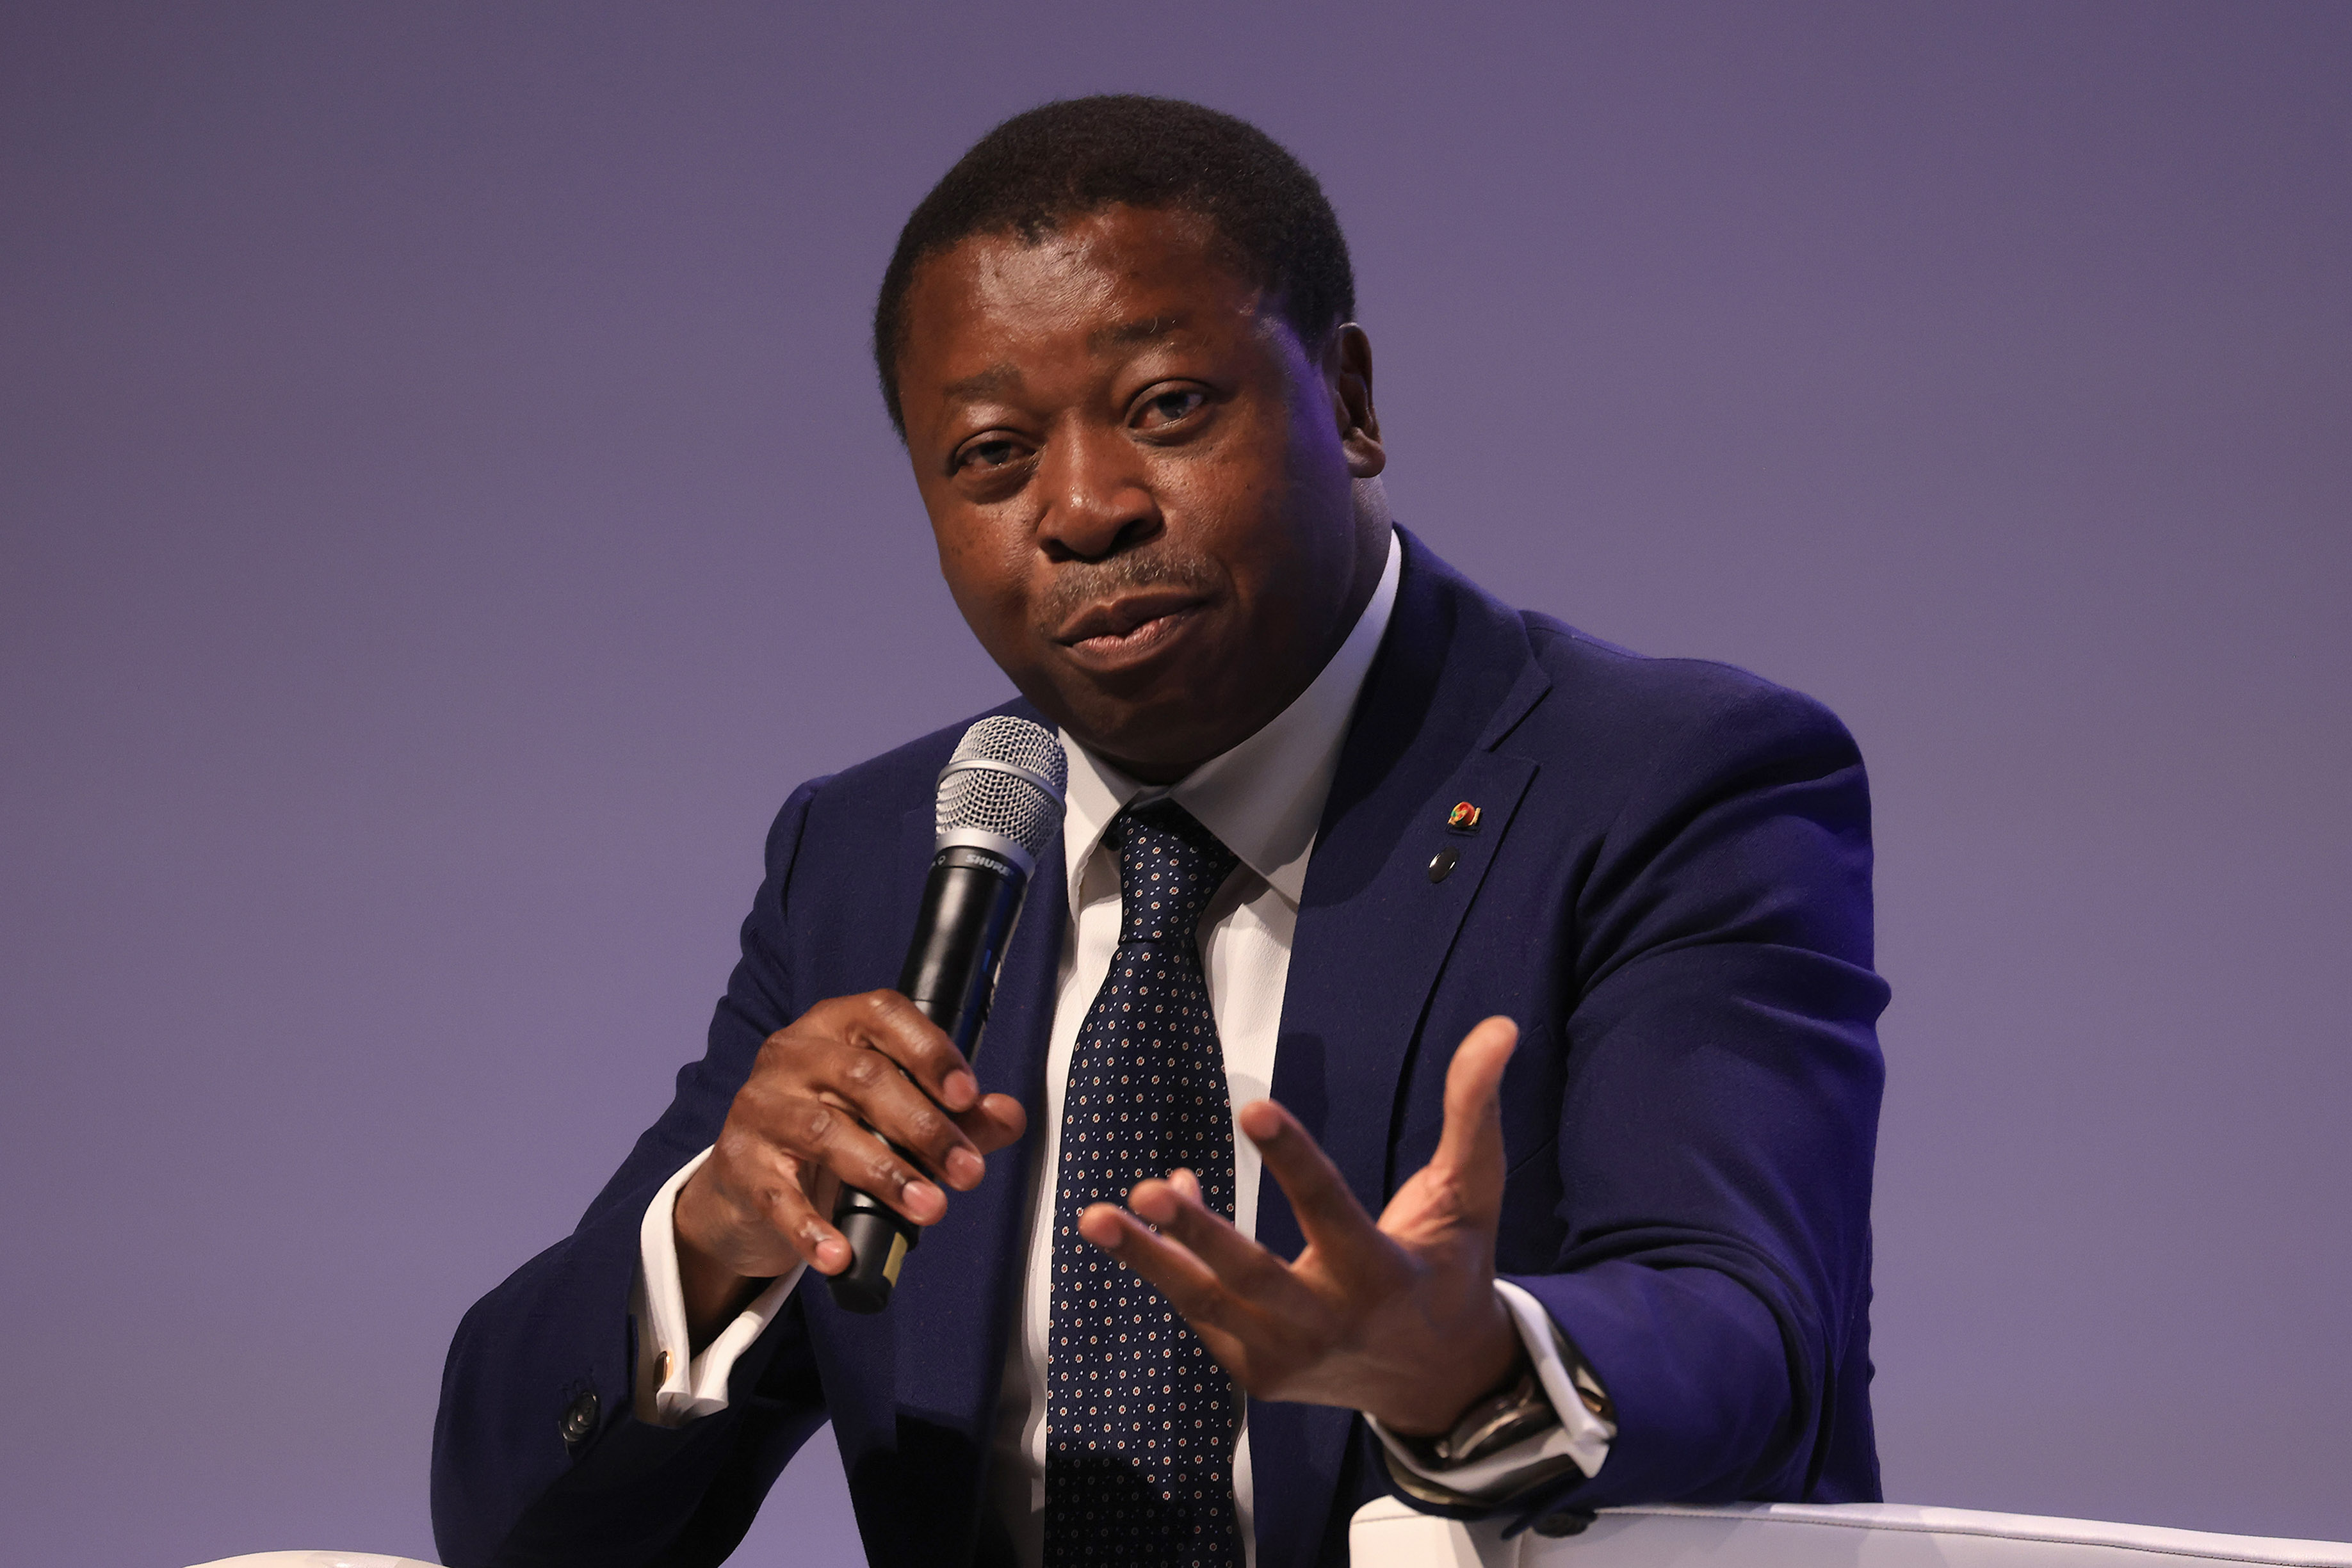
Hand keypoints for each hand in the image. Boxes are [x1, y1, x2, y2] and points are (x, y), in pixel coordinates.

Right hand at [673, 991, 1026, 1342]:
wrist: (749, 1182)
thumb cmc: (835, 1129)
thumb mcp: (892, 1115)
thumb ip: (955, 1114)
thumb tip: (1009, 1115)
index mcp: (836, 1026)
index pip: (883, 1014)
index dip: (930, 1051)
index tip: (969, 1096)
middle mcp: (793, 1055)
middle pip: (863, 1078)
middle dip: (924, 1128)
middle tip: (968, 1172)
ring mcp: (761, 1107)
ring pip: (825, 1132)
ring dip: (885, 1173)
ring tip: (929, 1208)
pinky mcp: (740, 1164)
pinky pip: (777, 1196)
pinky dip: (811, 1227)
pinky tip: (841, 1252)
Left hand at [1077, 1016, 1523, 1434]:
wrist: (1441, 1382)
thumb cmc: (1453, 1268)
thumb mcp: (1471, 1194)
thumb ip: (1472, 1113)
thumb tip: (1498, 1028)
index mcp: (1383, 1276)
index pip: (1331, 1210)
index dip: (1293, 1159)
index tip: (1254, 1106)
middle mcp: (1330, 1324)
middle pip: (1253, 1279)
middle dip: (1201, 1236)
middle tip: (1150, 1191)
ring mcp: (1286, 1356)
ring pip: (1207, 1304)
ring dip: (1149, 1259)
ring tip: (1096, 1216)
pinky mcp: (1255, 1374)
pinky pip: (1202, 1314)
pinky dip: (1170, 1266)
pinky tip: (1145, 1216)